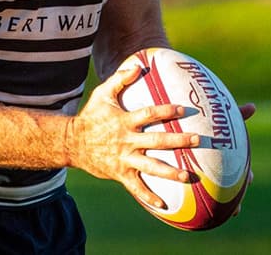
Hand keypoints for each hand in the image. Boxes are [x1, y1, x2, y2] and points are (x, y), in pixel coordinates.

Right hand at [68, 64, 200, 209]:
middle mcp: (127, 141)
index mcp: (125, 121)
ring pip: (151, 167)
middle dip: (178, 141)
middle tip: (198, 140)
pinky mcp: (120, 174)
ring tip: (189, 176)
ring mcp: (124, 159)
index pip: (149, 114)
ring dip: (171, 172)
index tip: (184, 110)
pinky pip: (136, 187)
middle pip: (157, 142)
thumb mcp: (102, 94)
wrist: (72, 143)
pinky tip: (164, 204)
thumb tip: (138, 65)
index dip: (166, 111)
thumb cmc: (91, 117)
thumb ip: (120, 79)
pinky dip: (149, 196)